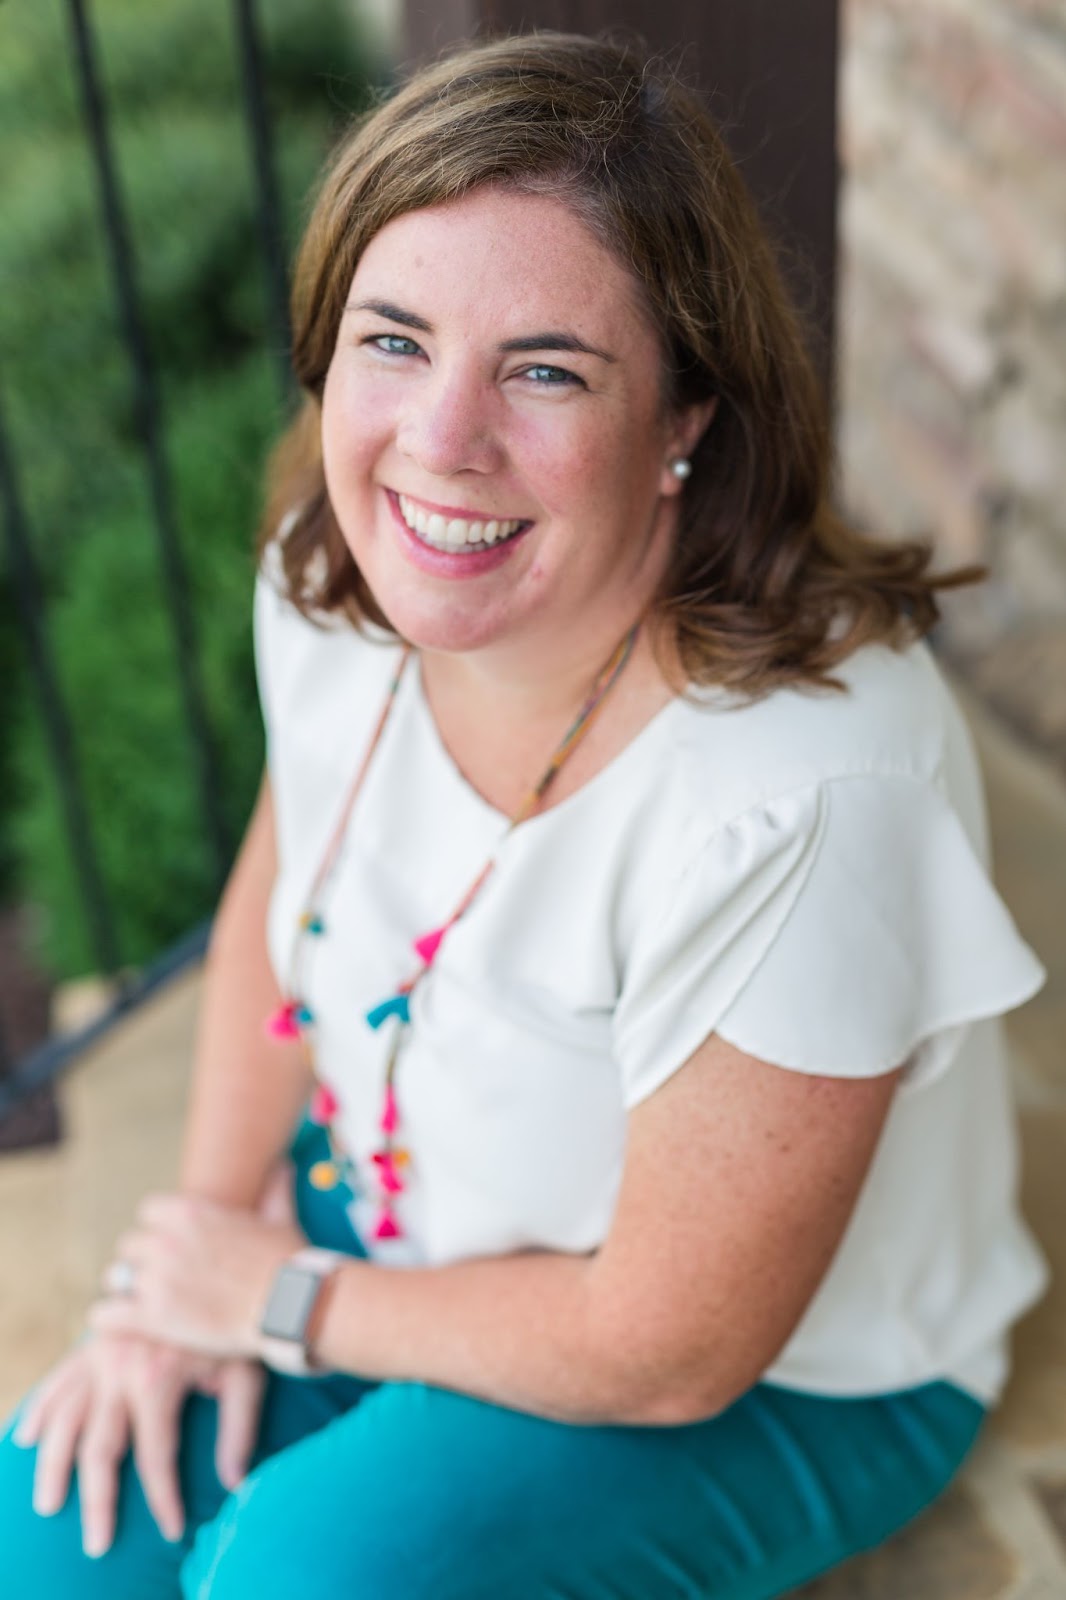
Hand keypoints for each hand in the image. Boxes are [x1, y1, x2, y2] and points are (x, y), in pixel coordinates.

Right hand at [14, 1334, 264, 1558]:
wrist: (213, 1268)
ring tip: (49, 1505)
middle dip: (99, 1501)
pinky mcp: (90, 1344)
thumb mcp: (245, 1369)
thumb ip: (239, 1426)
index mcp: (157, 1375)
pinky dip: (39, 1409)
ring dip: (53, 1465)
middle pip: (99, 1449)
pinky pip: (57, 1381)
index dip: (163, 1497)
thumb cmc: (233, 1326)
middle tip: (97, 1543)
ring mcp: (98, 1355)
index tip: (172, 1531)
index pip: (156, 1456)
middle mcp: (119, 1368)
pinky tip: (26, 1438)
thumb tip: (236, 1482)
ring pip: (64, 1420)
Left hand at [88, 1193, 303, 1359]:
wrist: (288, 1307)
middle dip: (142, 1261)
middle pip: (129, 1245)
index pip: (148, 1211)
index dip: (158, 1229)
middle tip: (157, 1278)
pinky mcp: (151, 1316)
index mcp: (189, 1211)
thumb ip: (275, 1188)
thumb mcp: (280, 1216)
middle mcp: (165, 1240)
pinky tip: (120, 1322)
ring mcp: (156, 1278)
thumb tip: (284, 1165)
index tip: (170, 1245)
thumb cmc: (286, 1262)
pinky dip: (110, 1318)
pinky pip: (107, 1313)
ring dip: (126, 1289)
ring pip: (115, 1278)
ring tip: (139, 1303)